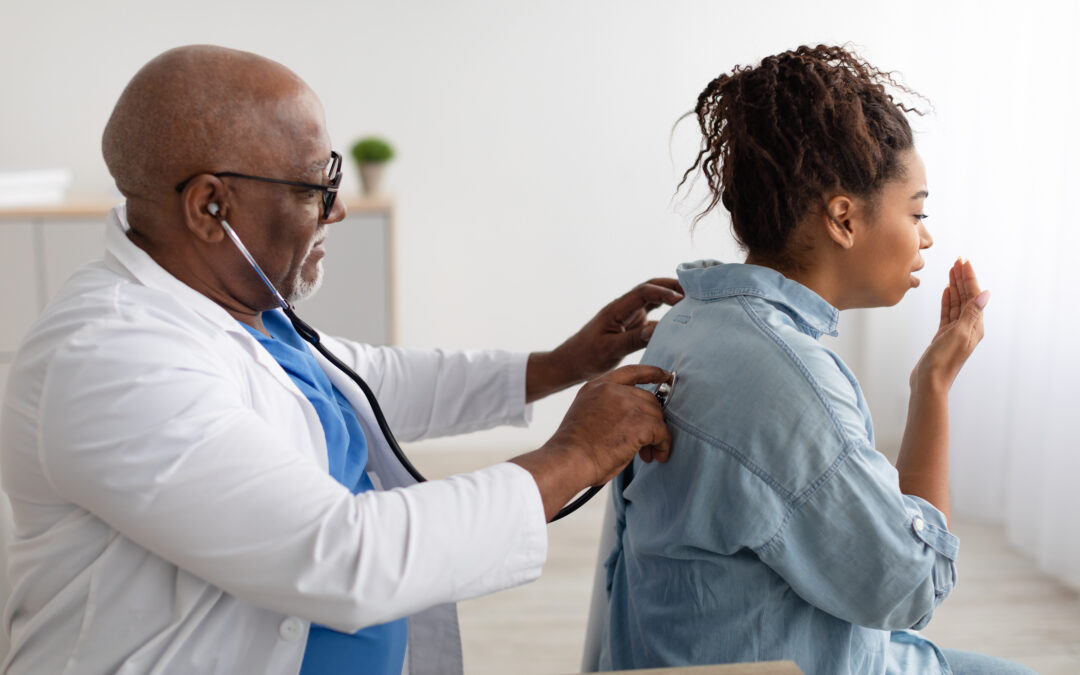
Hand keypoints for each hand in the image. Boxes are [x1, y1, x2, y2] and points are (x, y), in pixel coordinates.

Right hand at [511, 365, 672, 520]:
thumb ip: (607, 407)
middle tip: (648, 444)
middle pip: (648, 399)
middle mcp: (612, 390)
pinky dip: (663, 445)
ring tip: (649, 454)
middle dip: (652, 420)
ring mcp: (626, 404)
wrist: (568, 461)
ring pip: (656, 416)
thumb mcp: (586, 414)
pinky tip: (656, 456)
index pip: (631, 371)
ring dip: (657, 436)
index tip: (665, 376)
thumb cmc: (573, 448)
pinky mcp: (639, 422)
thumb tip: (633, 418)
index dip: (651, 373)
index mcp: (596, 386)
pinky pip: (662, 431)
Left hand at [526, 278, 683, 401]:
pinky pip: (652, 313)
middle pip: (650, 288)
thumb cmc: (587, 356)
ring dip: (671, 295)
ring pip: (653, 299)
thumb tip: (657, 329)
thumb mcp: (610, 350)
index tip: (681, 299)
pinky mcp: (631, 325)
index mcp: (617, 309)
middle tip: (694, 289)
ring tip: (693, 298)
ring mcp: (628, 315)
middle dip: (671, 285)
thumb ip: (634, 339)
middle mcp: (624, 308)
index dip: (663, 292)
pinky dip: (667, 312)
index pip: (643, 292)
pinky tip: (681, 317)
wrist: (572, 362)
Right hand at [910, 259, 989, 392]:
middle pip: (966, 297)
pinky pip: (948, 313)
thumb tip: (985, 294)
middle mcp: (968, 327)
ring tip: (952, 270)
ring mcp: (956, 331)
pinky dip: (947, 300)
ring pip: (956, 303)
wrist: (929, 382)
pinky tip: (945, 291)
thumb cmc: (943, 361)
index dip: (969, 278)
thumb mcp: (958, 334)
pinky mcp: (943, 336)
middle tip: (958, 260)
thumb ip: (971, 313)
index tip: (964, 261)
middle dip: (963, 278)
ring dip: (955, 286)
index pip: (973, 296)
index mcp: (975, 326)